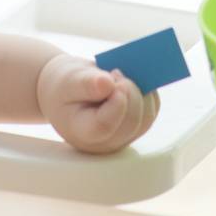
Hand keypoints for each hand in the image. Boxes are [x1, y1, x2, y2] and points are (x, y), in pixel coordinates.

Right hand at [37, 53, 159, 153]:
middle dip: (130, 92)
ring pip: (146, 117)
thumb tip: (108, 84)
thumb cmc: (64, 86)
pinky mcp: (134, 128)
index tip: (114, 80)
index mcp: (82, 133)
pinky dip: (147, 92)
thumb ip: (86, 83)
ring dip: (141, 91)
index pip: (105, 126)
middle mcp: (104, 143)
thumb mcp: (67, 80)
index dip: (116, 104)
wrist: (66, 92)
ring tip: (120, 76)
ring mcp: (121, 138)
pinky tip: (131, 81)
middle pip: (131, 122)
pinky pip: (151, 110)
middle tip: (115, 73)